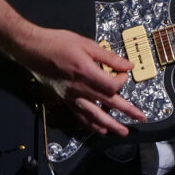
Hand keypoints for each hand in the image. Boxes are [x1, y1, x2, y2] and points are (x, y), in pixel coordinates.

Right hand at [19, 26, 147, 136]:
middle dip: (127, 111)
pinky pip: (80, 116)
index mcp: (87, 72)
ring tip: (122, 132)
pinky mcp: (65, 100)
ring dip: (110, 125)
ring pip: (94, 115)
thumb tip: (127, 65)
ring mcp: (72, 96)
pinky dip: (91, 124)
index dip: (122, 81)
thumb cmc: (59, 43)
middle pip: (108, 103)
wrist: (33, 50)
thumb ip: (108, 57)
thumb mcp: (86, 44)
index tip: (124, 73)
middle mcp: (80, 88)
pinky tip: (99, 129)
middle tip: (141, 118)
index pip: (112, 85)